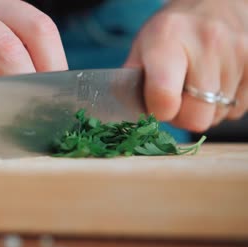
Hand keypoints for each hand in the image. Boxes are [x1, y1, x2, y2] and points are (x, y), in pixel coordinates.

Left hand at [125, 0, 247, 131]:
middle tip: (178, 98)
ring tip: (198, 84)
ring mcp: (238, 52)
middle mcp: (207, 42)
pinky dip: (225, 104)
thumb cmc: (172, 30)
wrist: (216, 3)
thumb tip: (127, 113)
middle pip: (196, 118)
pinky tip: (216, 82)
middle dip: (183, 116)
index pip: (164, 99)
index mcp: (167, 39)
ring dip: (204, 109)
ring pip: (218, 116)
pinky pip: (238, 109)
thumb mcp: (142, 47)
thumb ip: (131, 81)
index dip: (159, 111)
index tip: (158, 104)